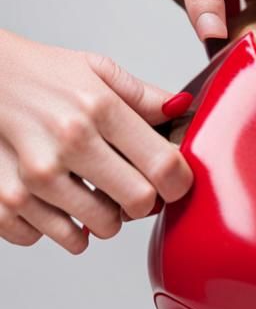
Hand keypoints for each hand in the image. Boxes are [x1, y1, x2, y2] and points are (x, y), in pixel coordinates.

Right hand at [0, 30, 191, 252]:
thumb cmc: (37, 76)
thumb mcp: (95, 70)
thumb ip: (145, 97)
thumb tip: (185, 112)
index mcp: (98, 108)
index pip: (165, 168)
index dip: (177, 182)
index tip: (171, 181)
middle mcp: (67, 143)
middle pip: (139, 205)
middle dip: (140, 201)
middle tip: (126, 186)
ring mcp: (34, 176)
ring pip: (100, 229)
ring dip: (99, 217)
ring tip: (85, 189)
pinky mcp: (5, 202)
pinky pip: (52, 238)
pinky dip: (55, 226)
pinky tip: (50, 198)